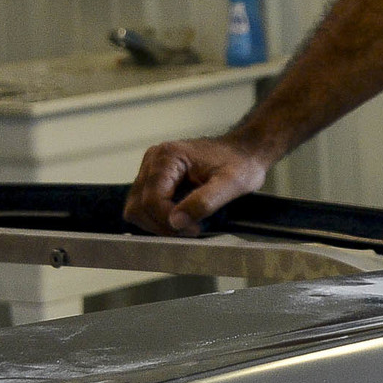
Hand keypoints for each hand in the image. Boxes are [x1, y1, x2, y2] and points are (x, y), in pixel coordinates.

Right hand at [124, 135, 273, 235]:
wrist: (244, 152)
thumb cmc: (241, 163)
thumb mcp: (233, 183)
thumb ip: (205, 202)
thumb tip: (176, 221)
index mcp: (168, 156)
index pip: (152, 200)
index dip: (168, 221)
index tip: (195, 229)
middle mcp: (153, 159)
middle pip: (139, 207)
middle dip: (162, 225)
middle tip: (191, 230)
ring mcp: (150, 168)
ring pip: (137, 209)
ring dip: (159, 223)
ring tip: (188, 225)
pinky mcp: (153, 178)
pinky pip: (144, 205)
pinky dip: (158, 217)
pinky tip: (181, 218)